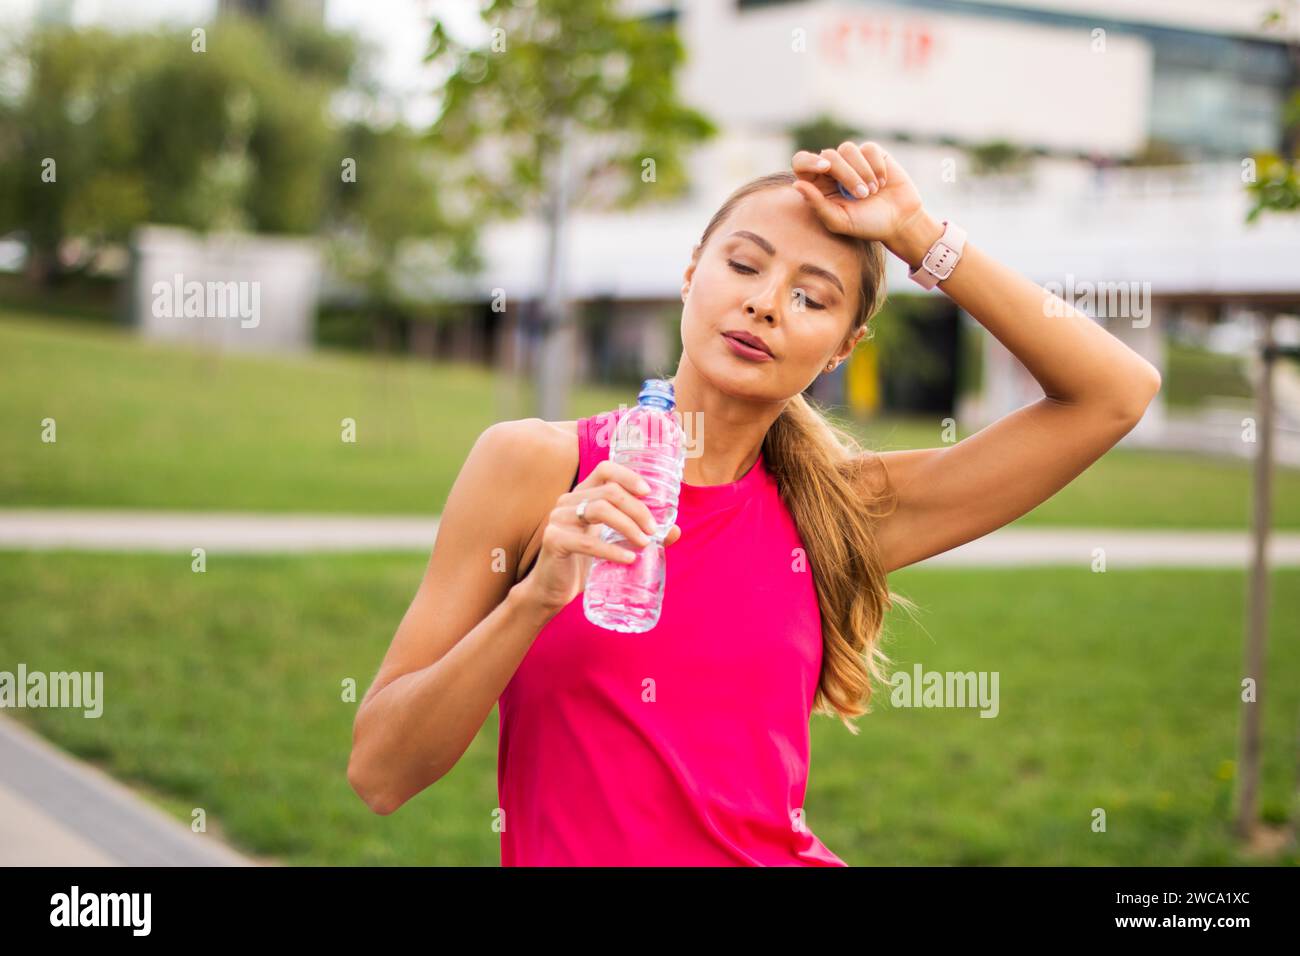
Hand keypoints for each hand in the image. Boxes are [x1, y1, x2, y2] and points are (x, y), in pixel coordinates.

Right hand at [516, 459, 682, 615]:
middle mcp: (568, 501)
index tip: (648, 492)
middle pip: (609, 492)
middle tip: (653, 529)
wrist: (553, 589)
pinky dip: (612, 550)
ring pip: (600, 510)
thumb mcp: (613, 544)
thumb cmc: (584, 563)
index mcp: (582, 495)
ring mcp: (558, 519)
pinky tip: (628, 559)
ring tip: (644, 543)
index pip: (605, 470)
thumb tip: (675, 531)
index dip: (628, 475)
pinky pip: (588, 542)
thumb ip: (640, 534)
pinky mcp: (554, 540)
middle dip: (637, 508)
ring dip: (628, 526)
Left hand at [790, 141, 925, 243]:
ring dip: (862, 171)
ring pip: (848, 148)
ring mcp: (852, 160)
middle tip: (862, 195)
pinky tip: (882, 182)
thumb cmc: (866, 224)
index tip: (825, 168)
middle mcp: (832, 170)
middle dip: (846, 175)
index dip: (809, 161)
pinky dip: (876, 166)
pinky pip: (868, 148)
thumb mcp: (840, 221)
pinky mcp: (872, 154)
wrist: (899, 221)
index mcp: (818, 185)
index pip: (802, 162)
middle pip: (829, 155)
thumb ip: (817, 204)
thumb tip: (797, 185)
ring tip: (873, 191)